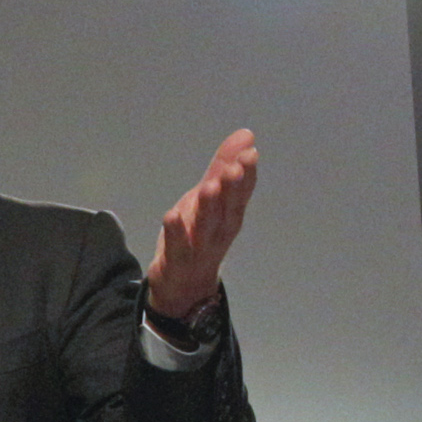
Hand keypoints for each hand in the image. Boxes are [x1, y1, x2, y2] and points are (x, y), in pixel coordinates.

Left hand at [144, 128, 258, 323]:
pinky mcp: (177, 261)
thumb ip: (224, 168)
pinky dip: (176, 233)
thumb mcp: (210, 199)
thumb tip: (246, 135)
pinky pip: (177, 247)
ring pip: (206, 228)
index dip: (247, 175)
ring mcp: (199, 248)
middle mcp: (219, 232)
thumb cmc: (198, 236)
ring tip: (210, 187)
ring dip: (209, 209)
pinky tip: (171, 216)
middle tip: (235, 168)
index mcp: (229, 215)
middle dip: (233, 190)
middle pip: (228, 211)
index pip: (241, 194)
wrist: (183, 286)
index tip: (250, 153)